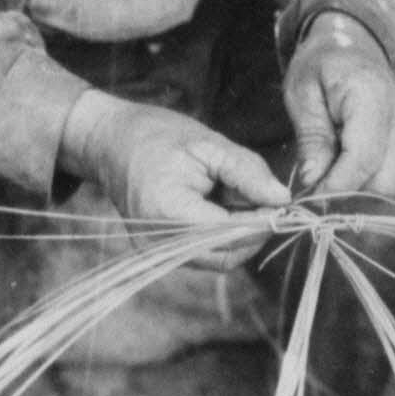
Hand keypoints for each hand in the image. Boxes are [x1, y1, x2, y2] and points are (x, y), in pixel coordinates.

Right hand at [59, 91, 290, 270]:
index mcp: (168, 212)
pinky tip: (222, 206)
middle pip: (227, 255)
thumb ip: (248, 172)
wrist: (111, 141)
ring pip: (219, 259)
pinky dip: (222, 236)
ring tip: (240, 198)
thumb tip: (283, 200)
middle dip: (254, 231)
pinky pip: (204, 255)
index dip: (262, 221)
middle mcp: (158, 242)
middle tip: (268, 200)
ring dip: (240, 235)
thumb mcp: (209, 144)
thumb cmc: (156, 135)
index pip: (230, 232)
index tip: (283, 203)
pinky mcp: (159, 254)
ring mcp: (156, 252)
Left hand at [284, 11, 394, 195]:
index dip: (336, 186)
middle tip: (317, 181)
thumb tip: (313, 179)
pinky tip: (348, 163)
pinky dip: (369, 180)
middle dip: (348, 190)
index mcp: (372, 95)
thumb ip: (311, 138)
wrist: (351, 47)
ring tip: (332, 167)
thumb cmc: (320, 68)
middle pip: (383, 179)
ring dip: (359, 187)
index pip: (363, 158)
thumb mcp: (302, 95)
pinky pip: (394, 176)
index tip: (310, 195)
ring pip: (392, 184)